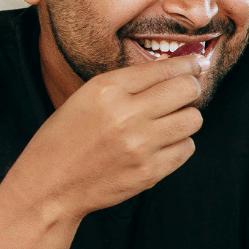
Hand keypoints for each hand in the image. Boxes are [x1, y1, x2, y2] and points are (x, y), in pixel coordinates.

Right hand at [10, 56, 204, 221]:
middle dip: (190, 89)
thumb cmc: (68, 137)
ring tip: (167, 123)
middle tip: (184, 94)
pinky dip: (178, 145)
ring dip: (185, 119)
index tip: (197, 65)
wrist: (51, 184)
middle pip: (187, 89)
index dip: (188, 65)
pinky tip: (159, 146)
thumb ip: (130, 84)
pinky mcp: (150, 171)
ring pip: (193, 119)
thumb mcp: (88, 97)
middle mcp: (126, 114)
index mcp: (106, 90)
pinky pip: (187, 147)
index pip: (165, 68)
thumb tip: (181, 69)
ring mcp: (140, 145)